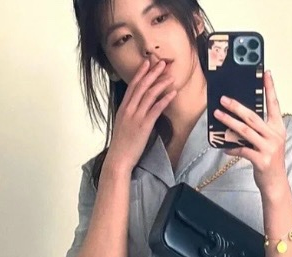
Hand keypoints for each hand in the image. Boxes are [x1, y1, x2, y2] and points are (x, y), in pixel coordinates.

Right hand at [105, 58, 175, 172]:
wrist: (118, 159)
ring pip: (149, 95)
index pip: (132, 86)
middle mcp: (129, 109)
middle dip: (152, 73)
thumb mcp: (122, 125)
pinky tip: (172, 93)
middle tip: (162, 63)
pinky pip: (156, 109)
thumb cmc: (121, 145)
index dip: (141, 73)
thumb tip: (137, 108)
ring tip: (170, 77)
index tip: (147, 63)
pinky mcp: (144, 126)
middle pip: (142, 86)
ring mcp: (136, 116)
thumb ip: (129, 114)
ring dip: (161, 84)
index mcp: (123, 108)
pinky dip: (165, 99)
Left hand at [212, 70, 286, 193]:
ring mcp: (269, 148)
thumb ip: (259, 130)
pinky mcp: (261, 160)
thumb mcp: (268, 142)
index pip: (274, 104)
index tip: (266, 73)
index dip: (270, 88)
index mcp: (278, 128)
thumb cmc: (269, 161)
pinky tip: (222, 147)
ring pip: (245, 131)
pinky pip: (242, 150)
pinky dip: (231, 148)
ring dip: (229, 122)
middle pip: (253, 116)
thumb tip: (240, 119)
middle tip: (224, 99)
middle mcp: (275, 135)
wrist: (275, 184)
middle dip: (237, 106)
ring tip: (218, 115)